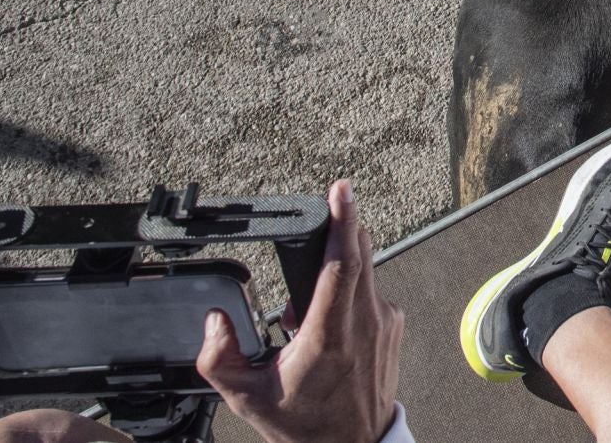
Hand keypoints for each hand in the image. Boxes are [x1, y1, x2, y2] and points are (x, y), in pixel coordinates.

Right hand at [197, 180, 403, 442]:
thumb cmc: (304, 427)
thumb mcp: (247, 398)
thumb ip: (218, 358)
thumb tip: (216, 319)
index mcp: (329, 336)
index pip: (342, 264)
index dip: (341, 221)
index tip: (341, 191)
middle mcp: (364, 322)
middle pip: (359, 252)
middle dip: (341, 227)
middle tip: (324, 214)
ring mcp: (385, 322)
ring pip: (366, 268)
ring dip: (339, 266)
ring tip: (306, 308)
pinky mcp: (394, 324)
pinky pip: (371, 289)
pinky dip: (349, 290)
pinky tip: (326, 319)